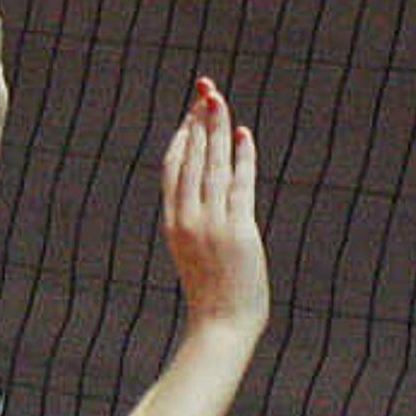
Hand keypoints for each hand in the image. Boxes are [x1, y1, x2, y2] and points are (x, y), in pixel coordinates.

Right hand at [161, 76, 268, 344]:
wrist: (220, 327)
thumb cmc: (213, 296)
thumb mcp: (196, 254)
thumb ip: (198, 223)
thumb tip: (211, 198)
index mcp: (173, 222)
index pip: (174, 167)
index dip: (184, 136)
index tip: (193, 112)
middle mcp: (187, 218)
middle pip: (192, 157)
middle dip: (199, 120)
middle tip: (206, 89)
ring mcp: (211, 223)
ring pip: (213, 164)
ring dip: (217, 129)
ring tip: (219, 100)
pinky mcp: (237, 231)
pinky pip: (239, 184)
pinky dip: (242, 157)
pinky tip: (242, 134)